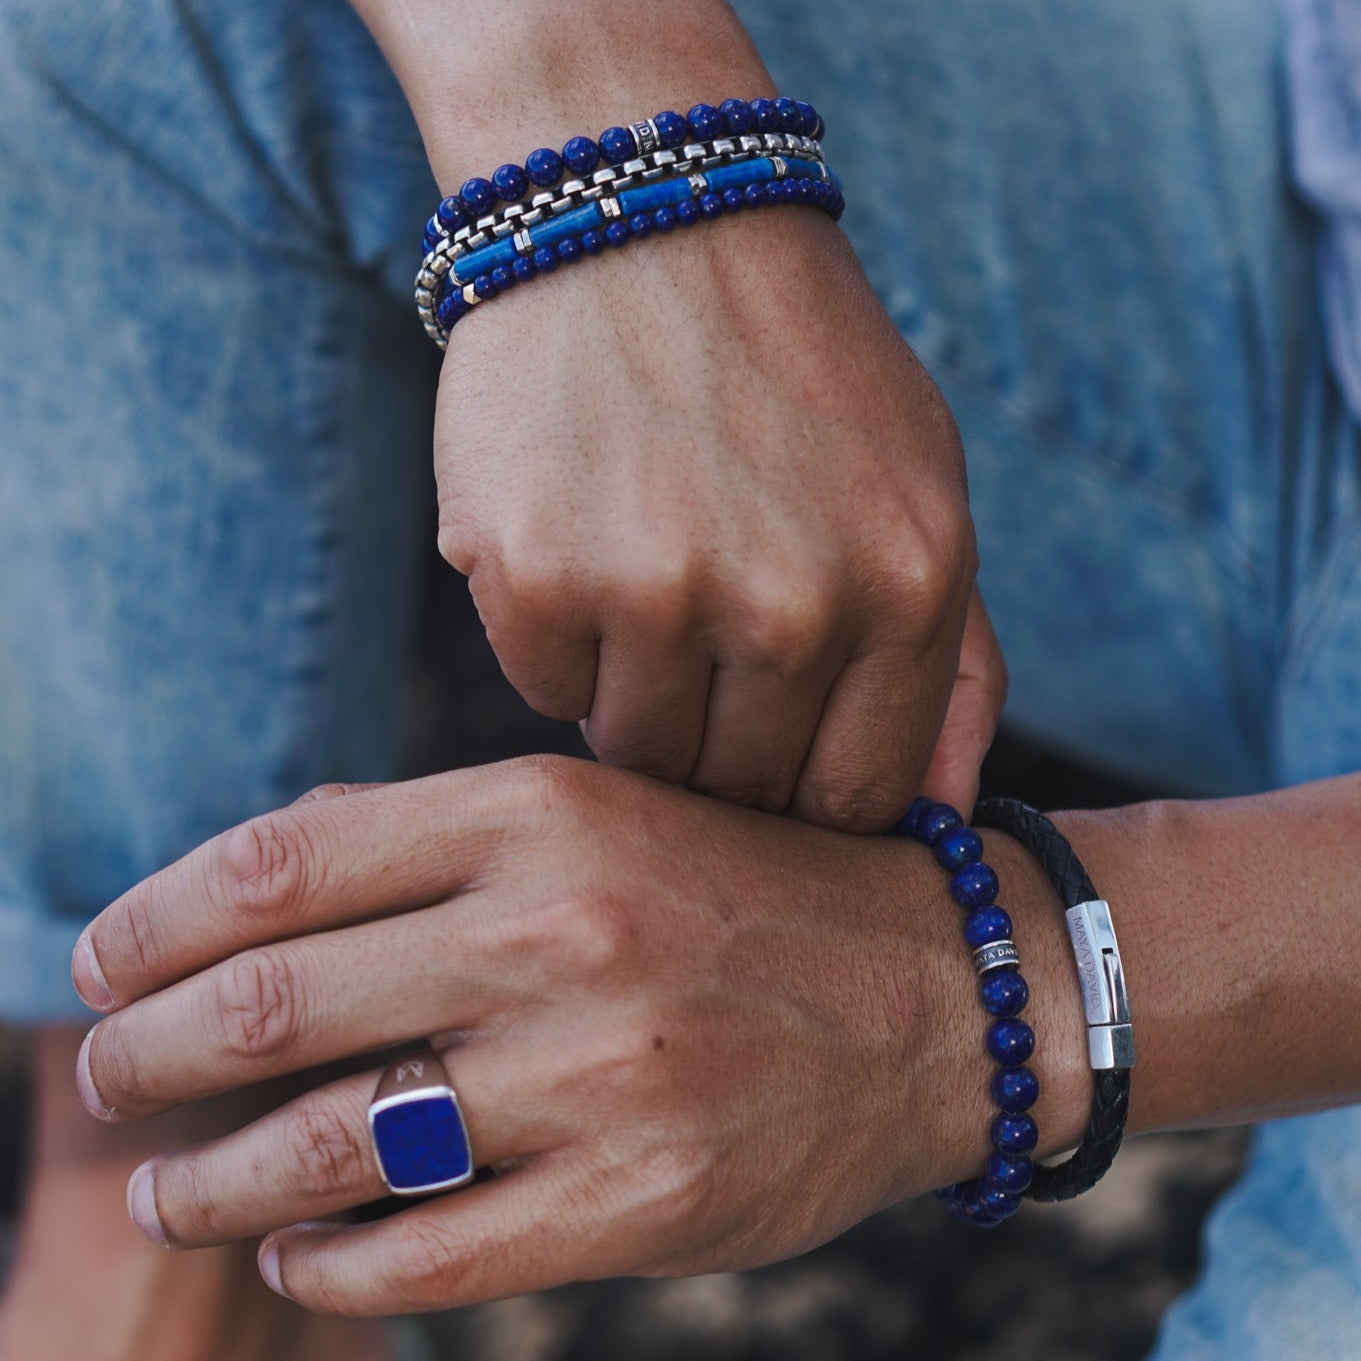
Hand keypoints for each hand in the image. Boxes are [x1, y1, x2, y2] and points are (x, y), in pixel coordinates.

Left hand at [72, 759, 1082, 1313]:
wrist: (932, 989)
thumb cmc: (744, 886)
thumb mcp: (603, 809)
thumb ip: (435, 837)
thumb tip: (254, 882)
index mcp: (540, 809)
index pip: (283, 861)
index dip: (157, 915)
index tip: (98, 958)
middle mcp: (560, 929)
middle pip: (275, 1003)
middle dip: (150, 1052)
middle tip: (106, 1075)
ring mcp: (599, 1073)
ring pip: (332, 1146)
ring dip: (218, 1177)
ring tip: (174, 1185)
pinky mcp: (641, 1198)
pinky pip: (432, 1254)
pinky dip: (336, 1263)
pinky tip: (304, 1254)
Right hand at [436, 211, 999, 828]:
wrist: (647, 217)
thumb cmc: (797, 373)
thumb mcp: (922, 493)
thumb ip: (955, 663)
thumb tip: (952, 813)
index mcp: (908, 588)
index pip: (854, 799)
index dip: (805, 794)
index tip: (773, 751)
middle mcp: (793, 605)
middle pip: (740, 787)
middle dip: (720, 736)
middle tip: (702, 630)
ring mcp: (659, 592)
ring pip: (638, 752)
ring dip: (638, 688)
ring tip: (645, 568)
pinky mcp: (536, 573)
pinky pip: (546, 689)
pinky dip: (559, 639)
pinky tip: (581, 537)